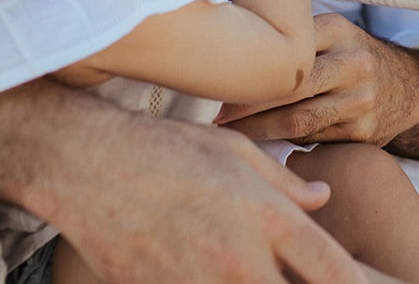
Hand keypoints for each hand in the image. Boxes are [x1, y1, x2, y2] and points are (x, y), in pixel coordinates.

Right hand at [36, 112, 371, 282]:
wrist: (86, 166)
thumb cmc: (165, 149)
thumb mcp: (236, 152)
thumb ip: (287, 184)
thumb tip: (323, 198)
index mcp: (266, 218)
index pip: (332, 270)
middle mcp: (239, 260)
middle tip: (304, 279)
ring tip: (261, 275)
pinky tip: (219, 278)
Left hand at [217, 12, 418, 157]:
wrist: (409, 87)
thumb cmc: (350, 56)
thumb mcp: (333, 31)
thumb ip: (294, 34)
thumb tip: (228, 35)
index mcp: (339, 30)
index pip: (286, 47)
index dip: (249, 66)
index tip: (218, 77)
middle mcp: (354, 62)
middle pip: (289, 87)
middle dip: (245, 104)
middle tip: (214, 114)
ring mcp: (362, 99)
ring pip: (297, 120)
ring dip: (257, 129)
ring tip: (228, 131)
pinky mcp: (365, 132)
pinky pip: (313, 140)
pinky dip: (282, 142)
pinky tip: (259, 142)